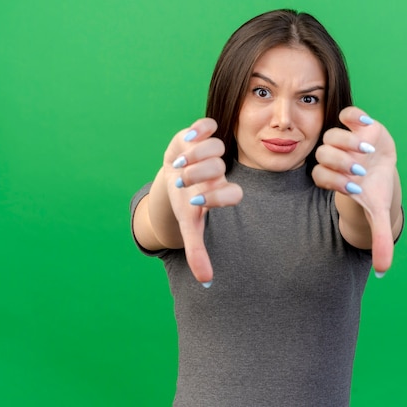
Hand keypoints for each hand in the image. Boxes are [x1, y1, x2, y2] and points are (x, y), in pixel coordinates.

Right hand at [164, 118, 242, 284]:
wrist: (175, 175)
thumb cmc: (185, 201)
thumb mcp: (189, 226)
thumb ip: (198, 252)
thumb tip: (207, 282)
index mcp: (220, 192)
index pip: (232, 194)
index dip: (215, 197)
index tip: (195, 202)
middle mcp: (219, 172)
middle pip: (218, 169)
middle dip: (197, 175)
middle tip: (183, 179)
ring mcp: (211, 152)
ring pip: (215, 147)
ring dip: (194, 154)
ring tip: (181, 162)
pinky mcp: (200, 134)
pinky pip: (207, 125)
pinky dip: (197, 130)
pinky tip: (187, 140)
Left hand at [312, 106, 398, 274]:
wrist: (383, 168)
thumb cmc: (375, 191)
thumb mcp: (379, 215)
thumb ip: (380, 240)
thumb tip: (384, 272)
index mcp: (333, 177)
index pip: (321, 176)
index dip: (335, 182)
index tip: (355, 188)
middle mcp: (334, 158)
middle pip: (323, 155)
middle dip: (342, 163)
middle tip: (360, 169)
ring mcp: (344, 139)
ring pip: (331, 136)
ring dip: (349, 143)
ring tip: (367, 151)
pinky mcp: (357, 123)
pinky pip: (347, 114)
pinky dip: (355, 118)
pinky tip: (367, 127)